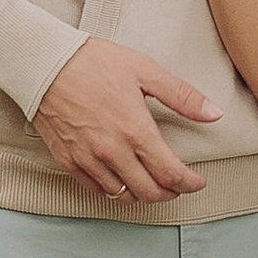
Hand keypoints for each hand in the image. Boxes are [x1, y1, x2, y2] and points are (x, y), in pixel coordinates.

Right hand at [33, 34, 221, 203]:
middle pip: (150, 193)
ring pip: (123, 195)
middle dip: (170, 193)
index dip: (190, 183)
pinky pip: (96, 189)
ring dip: (143, 194)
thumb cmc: (92, 62)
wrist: (43, 62)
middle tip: (178, 184)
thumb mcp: (144, 70)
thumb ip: (182, 96)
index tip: (197, 181)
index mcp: (135, 130)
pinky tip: (122, 179)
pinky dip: (115, 190)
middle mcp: (112, 151)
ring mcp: (88, 159)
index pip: (171, 174)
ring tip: (152, 182)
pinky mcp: (68, 160)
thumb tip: (214, 113)